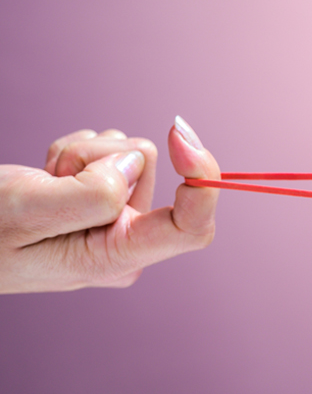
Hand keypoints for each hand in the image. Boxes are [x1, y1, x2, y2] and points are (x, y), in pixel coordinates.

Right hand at [0, 117, 219, 293]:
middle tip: (50, 178)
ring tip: (45, 182)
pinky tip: (48, 178)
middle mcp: (128, 242)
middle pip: (146, 168)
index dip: (201, 179)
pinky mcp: (108, 200)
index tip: (180, 134)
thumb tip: (137, 163)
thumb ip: (93, 193)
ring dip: (82, 156)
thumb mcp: (28, 211)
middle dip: (96, 157)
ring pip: (129, 154)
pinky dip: (75, 154)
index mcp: (117, 259)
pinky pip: (111, 151)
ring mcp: (118, 221)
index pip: (191, 228)